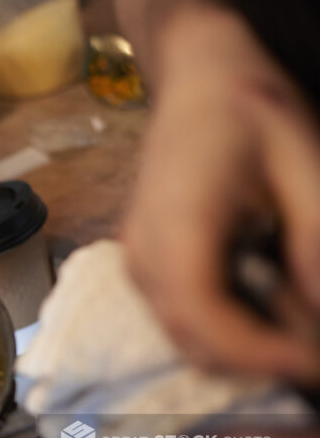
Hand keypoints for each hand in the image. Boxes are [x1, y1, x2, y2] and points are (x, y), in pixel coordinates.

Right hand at [123, 4, 319, 380]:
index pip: (206, 321)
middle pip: (191, 344)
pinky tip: (269, 299)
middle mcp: (142, 253)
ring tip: (298, 317)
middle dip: (259, 362)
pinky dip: (226, 329)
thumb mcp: (306, 164)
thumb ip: (317, 240)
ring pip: (184, 338)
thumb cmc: (251, 110)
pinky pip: (180, 317)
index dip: (263, 357)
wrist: (197, 75)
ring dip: (243, 348)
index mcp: (176, 226)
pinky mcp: (143, 261)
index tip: (318, 362)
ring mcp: (136, 260)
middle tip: (316, 344)